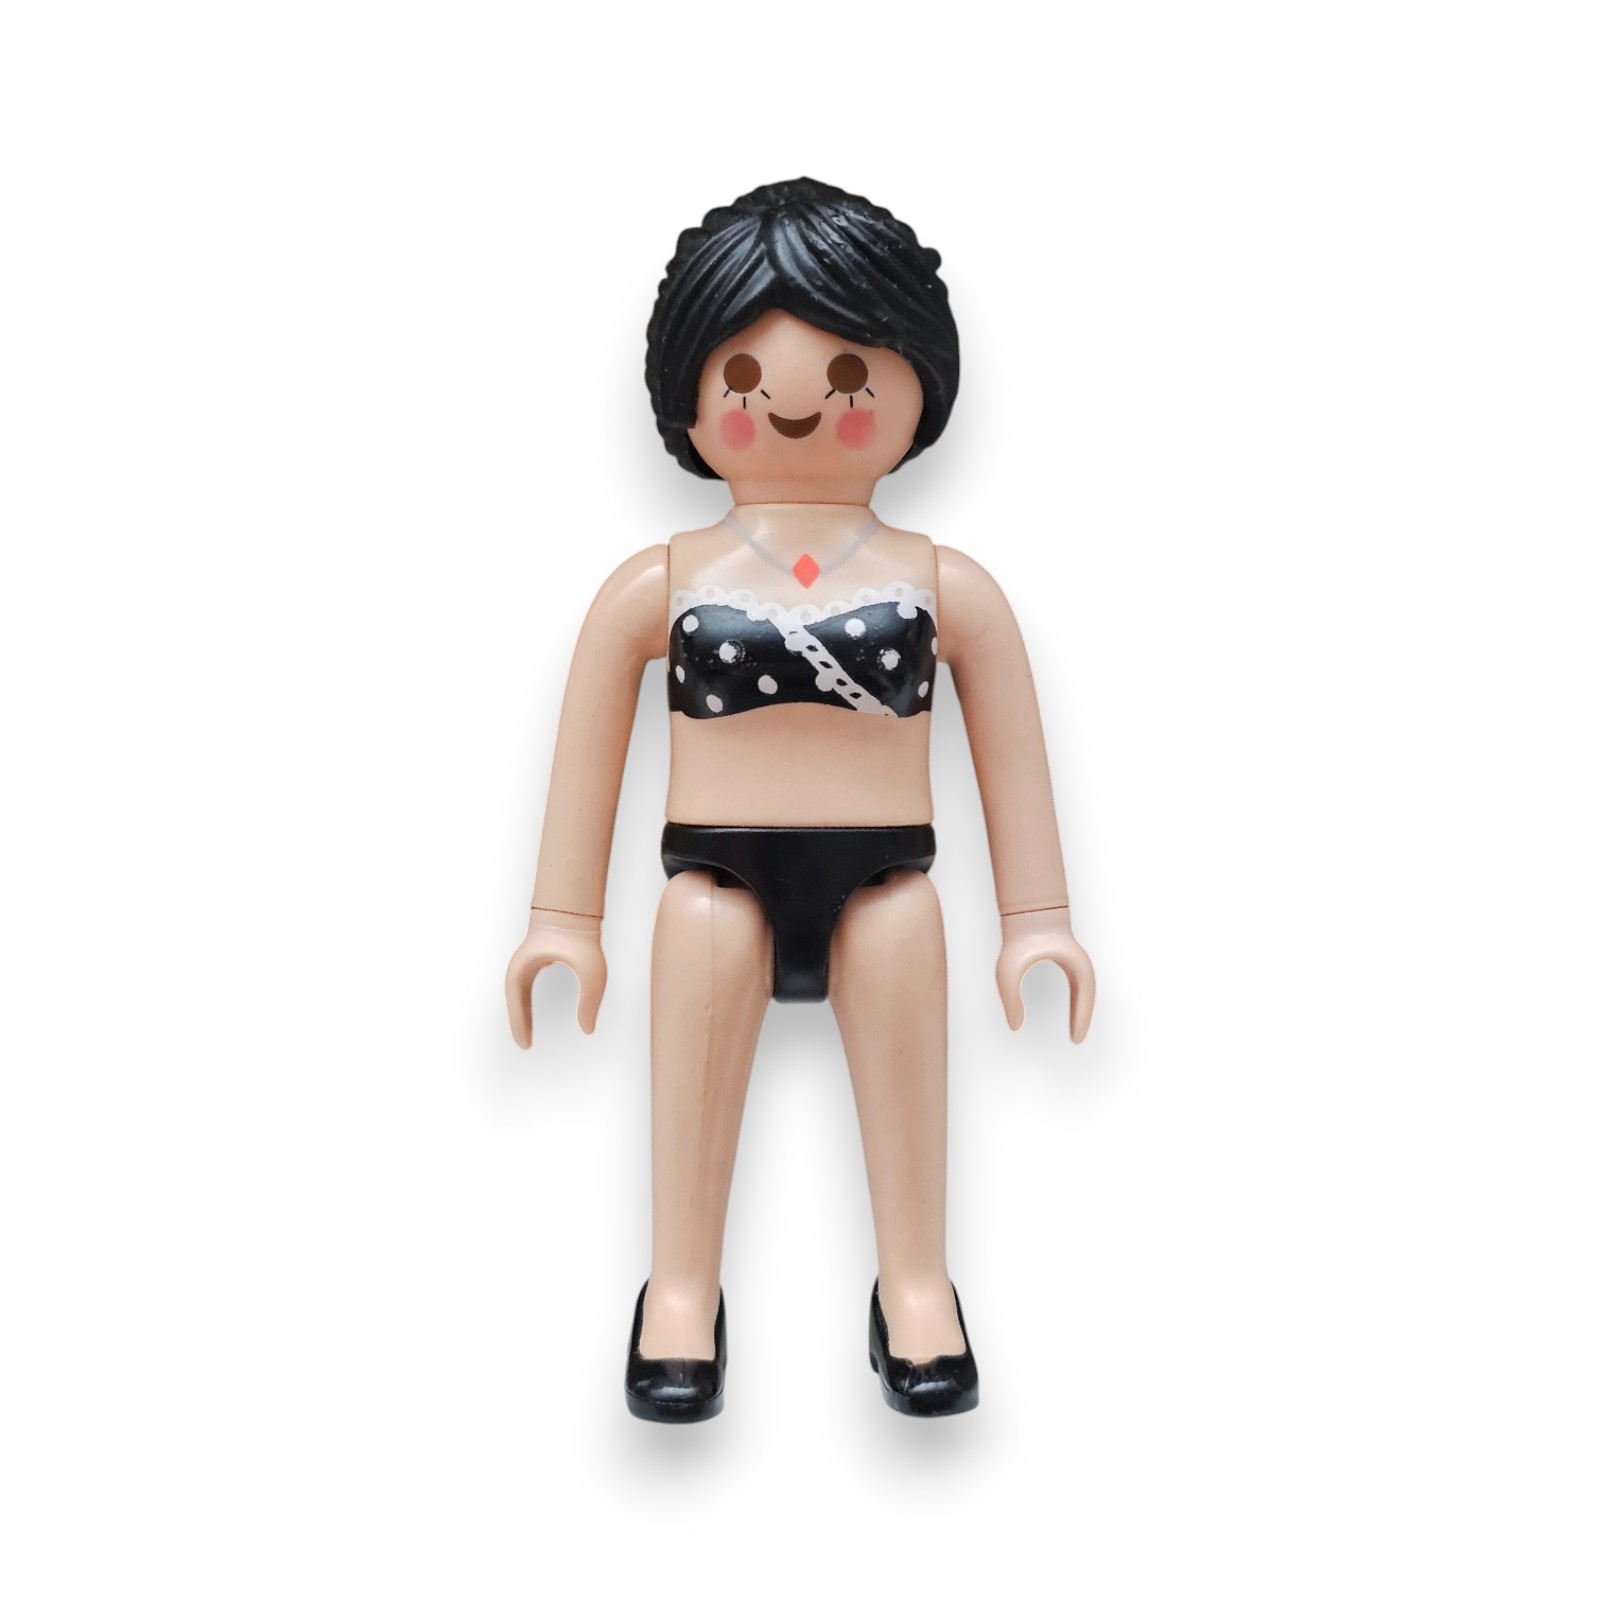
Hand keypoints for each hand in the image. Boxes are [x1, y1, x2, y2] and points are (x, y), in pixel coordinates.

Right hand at [504, 908, 606, 1048]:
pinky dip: (525, 1005)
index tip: (527, 1046)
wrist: (575, 907)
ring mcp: (526, 962)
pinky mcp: (534, 960)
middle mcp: (520, 966)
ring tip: (526, 1035)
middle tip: (525, 1045)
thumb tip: (588, 1030)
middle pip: (514, 1001)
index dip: (520, 1026)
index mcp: (525, 969)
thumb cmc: (582, 937)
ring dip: (521, 1014)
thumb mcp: (591, 971)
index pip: (517, 1004)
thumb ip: (590, 1001)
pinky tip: (530, 1017)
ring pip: (517, 995)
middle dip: (518, 1023)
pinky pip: (524, 989)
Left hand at [995, 907, 1094, 1042]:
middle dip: (1083, 1019)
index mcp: (1073, 967)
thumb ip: (1010, 999)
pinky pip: (1077, 987)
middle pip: (1088, 997)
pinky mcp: (1068, 960)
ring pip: (1084, 992)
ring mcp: (1075, 962)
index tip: (1075, 1040)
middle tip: (1076, 1040)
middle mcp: (1079, 965)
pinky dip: (1077, 1002)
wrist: (1027, 911)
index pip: (1084, 999)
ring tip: (1074, 1031)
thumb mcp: (1009, 971)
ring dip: (1080, 1011)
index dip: (1081, 1020)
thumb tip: (1014, 1026)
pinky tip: (1070, 1013)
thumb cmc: (1019, 939)